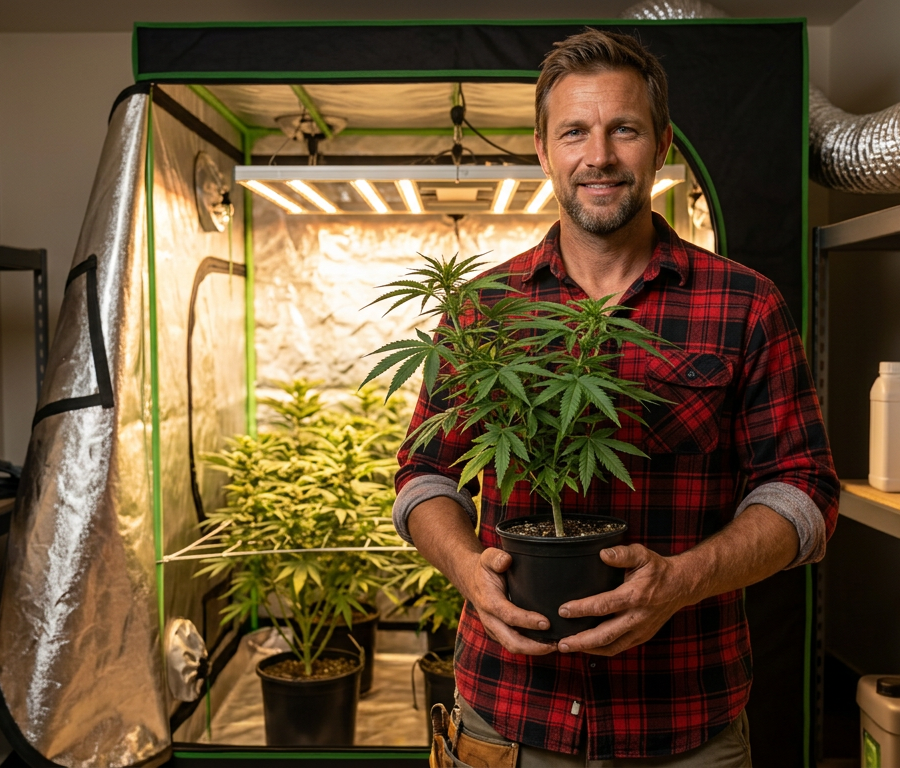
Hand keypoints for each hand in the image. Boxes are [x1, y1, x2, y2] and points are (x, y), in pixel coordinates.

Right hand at [463, 547, 557, 655]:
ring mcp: (493, 629)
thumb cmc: (485, 568)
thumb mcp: (488, 557)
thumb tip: (507, 561)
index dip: (527, 621)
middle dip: (534, 647)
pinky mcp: (499, 633)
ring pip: (513, 647)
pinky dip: (531, 647)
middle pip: (511, 641)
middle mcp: (489, 620)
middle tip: (556, 643)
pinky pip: (514, 644)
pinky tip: (548, 642)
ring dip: (535, 650)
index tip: (547, 622)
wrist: (472, 581)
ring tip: (557, 646)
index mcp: (488, 601)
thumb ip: (496, 558)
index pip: (509, 616)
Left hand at [555, 544, 694, 655]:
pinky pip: (619, 647)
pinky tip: (586, 646)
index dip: (581, 609)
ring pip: (612, 647)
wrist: (681, 586)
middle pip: (605, 635)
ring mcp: (641, 630)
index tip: (563, 611)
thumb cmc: (657, 569)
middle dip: (581, 641)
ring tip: (567, 647)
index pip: (603, 606)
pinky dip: (601, 650)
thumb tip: (603, 554)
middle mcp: (638, 617)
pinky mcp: (642, 637)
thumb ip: (622, 554)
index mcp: (635, 596)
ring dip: (588, 649)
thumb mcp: (642, 555)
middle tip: (561, 643)